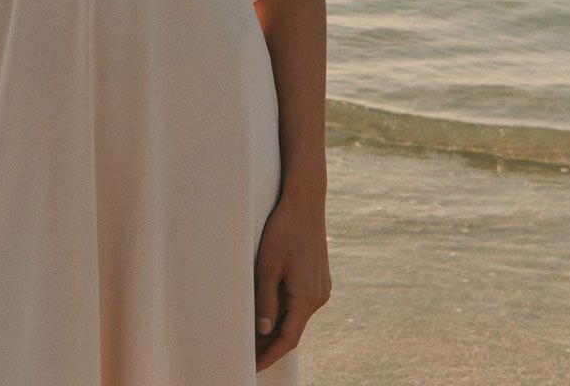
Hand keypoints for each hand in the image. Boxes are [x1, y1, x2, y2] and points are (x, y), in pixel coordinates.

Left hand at [254, 193, 331, 372]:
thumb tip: (263, 331)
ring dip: (277, 328)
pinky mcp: (318, 278)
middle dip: (271, 345)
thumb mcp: (268, 265)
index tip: (252, 366)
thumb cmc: (283, 230)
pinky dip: (285, 313)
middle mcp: (319, 297)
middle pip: (293, 331)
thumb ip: (265, 300)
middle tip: (248, 354)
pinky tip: (269, 313)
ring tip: (253, 337)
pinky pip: (300, 303)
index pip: (288, 339)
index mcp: (307, 297)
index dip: (269, 355)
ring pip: (297, 317)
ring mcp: (321, 288)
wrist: (305, 202)